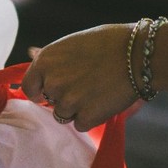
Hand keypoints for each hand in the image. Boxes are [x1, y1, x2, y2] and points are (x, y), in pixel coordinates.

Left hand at [21, 23, 139, 131]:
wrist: (139, 54)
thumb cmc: (107, 43)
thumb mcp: (73, 43)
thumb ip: (52, 56)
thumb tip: (30, 52)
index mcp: (45, 61)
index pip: (29, 88)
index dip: (39, 91)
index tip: (48, 92)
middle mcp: (52, 82)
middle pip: (49, 101)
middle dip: (63, 97)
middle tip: (84, 84)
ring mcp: (69, 101)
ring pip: (63, 115)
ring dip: (77, 109)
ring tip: (96, 91)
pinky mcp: (87, 117)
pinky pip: (80, 124)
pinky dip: (91, 117)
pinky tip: (103, 101)